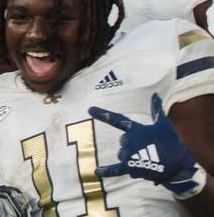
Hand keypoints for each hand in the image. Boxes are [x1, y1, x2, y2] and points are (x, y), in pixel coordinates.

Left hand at [90, 93, 206, 198]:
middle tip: (149, 150)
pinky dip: (106, 171)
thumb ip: (156, 110)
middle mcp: (128, 140)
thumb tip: (155, 94)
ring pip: (122, 155)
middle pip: (123, 142)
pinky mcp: (130, 167)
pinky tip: (97, 172)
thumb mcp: (164, 124)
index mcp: (135, 129)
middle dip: (133, 146)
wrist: (178, 165)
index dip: (102, 114)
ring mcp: (128, 154)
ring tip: (148, 160)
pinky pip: (115, 170)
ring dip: (132, 157)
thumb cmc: (172, 143)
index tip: (89, 109)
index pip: (116, 120)